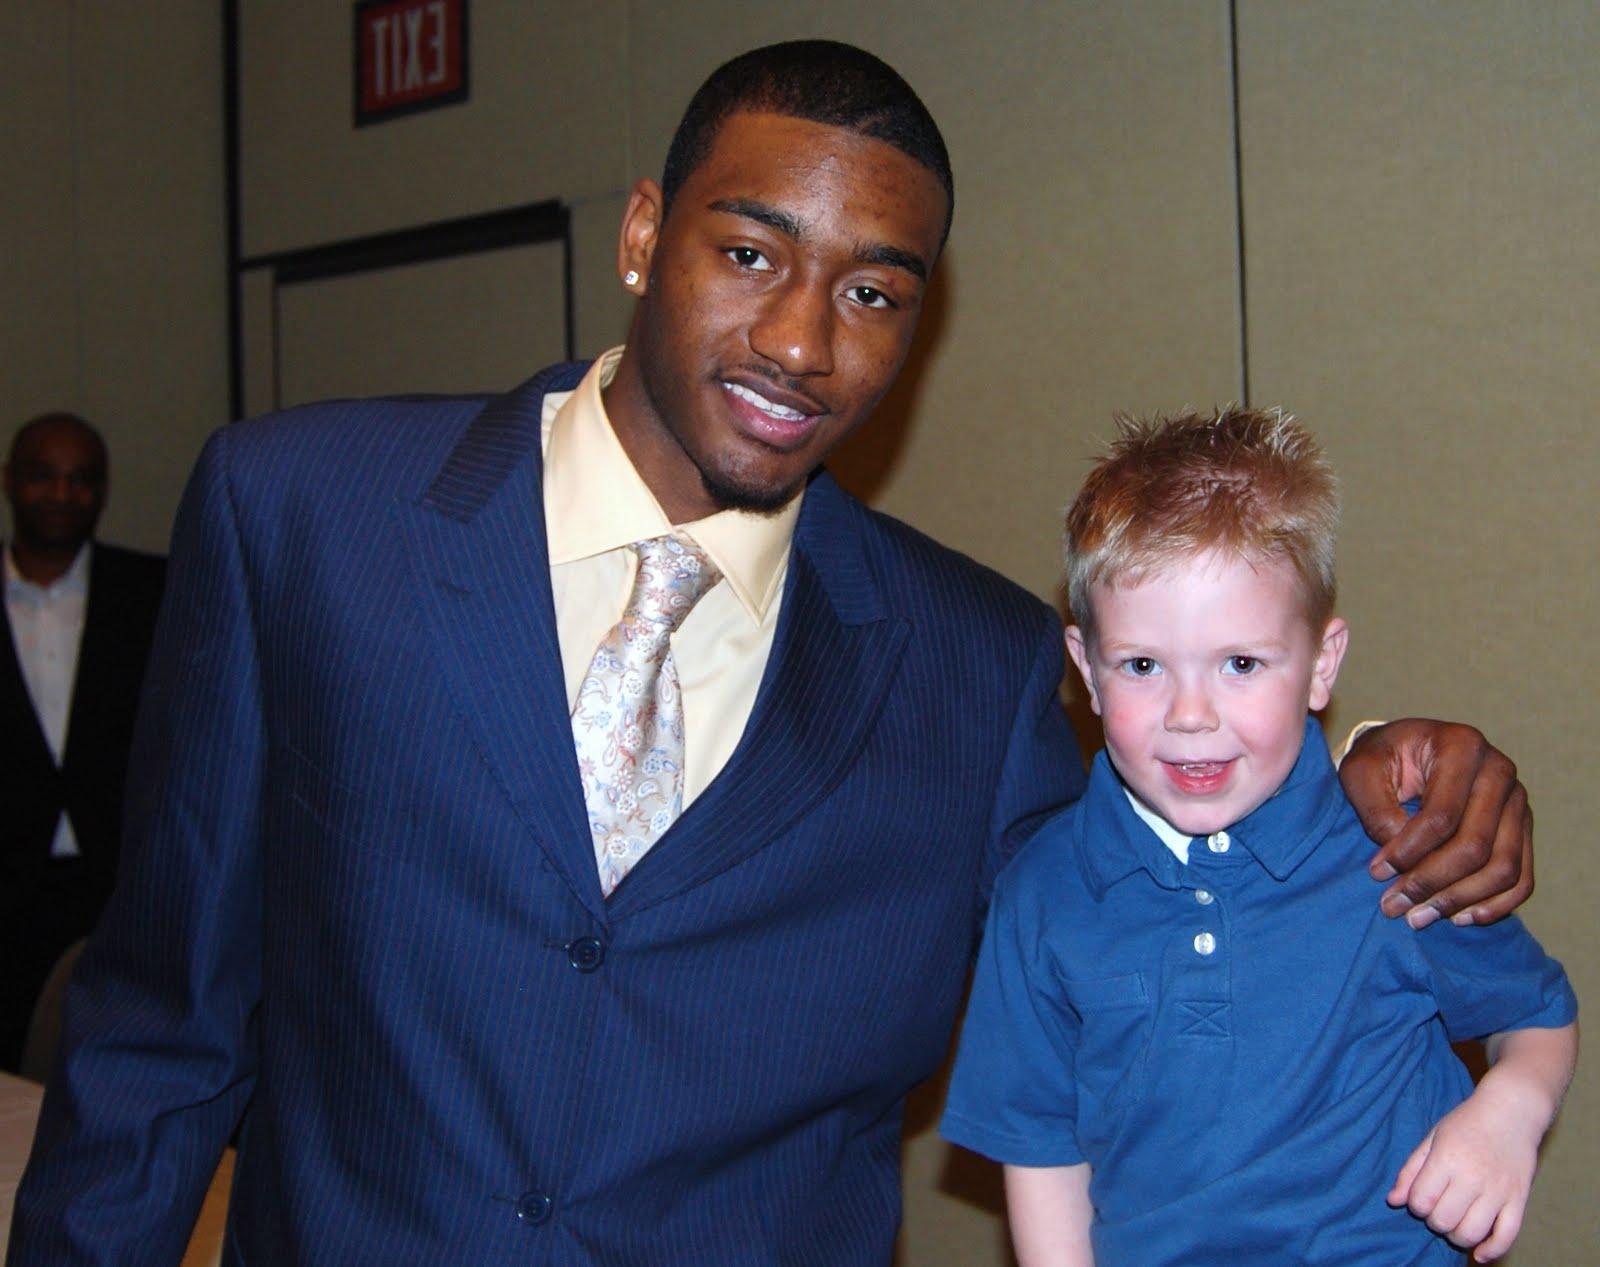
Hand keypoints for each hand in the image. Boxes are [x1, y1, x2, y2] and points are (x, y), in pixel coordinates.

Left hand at [1338, 719, 1530, 927]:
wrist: (1408, 749)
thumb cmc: (1381, 759)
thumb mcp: (1362, 770)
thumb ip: (1376, 808)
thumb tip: (1401, 857)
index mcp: (1461, 746)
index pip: (1442, 815)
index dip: (1409, 852)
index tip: (1377, 873)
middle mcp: (1499, 771)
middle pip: (1476, 846)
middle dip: (1431, 883)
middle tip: (1394, 907)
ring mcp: (1517, 801)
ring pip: (1503, 867)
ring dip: (1460, 901)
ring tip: (1419, 917)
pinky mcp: (1521, 827)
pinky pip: (1522, 877)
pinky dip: (1495, 905)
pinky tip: (1459, 917)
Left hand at [1388, 1087, 1542, 1261]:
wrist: (1512, 1111)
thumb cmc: (1466, 1122)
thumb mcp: (1432, 1138)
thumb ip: (1411, 1170)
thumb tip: (1393, 1201)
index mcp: (1447, 1159)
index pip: (1422, 1201)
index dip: (1416, 1204)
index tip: (1422, 1196)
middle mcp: (1474, 1177)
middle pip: (1444, 1220)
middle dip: (1434, 1220)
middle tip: (1438, 1207)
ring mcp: (1499, 1190)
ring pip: (1472, 1232)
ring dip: (1457, 1236)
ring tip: (1454, 1223)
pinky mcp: (1520, 1199)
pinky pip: (1507, 1235)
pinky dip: (1492, 1250)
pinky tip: (1479, 1254)